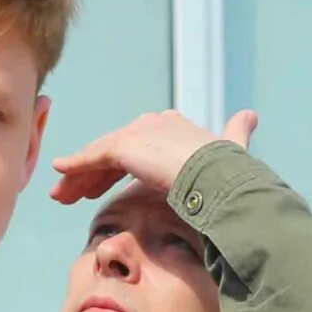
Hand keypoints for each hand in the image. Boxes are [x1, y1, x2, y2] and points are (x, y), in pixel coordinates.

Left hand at [49, 109, 258, 205]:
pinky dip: (75, 167)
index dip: (120, 169)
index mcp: (174, 128)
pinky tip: (60, 176)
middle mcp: (152, 125)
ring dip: (79, 177)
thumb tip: (251, 115)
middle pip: (115, 152)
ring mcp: (136, 134)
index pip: (138, 149)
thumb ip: (237, 133)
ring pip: (100, 156)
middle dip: (94, 174)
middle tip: (76, 194)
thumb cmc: (230, 172)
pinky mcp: (123, 146)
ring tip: (62, 196)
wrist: (221, 176)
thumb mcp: (233, 150)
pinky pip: (92, 158)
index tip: (105, 187)